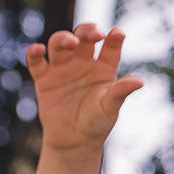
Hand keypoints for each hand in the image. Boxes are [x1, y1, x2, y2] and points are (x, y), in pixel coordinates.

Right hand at [26, 23, 142, 152]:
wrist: (74, 142)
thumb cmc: (97, 123)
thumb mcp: (110, 107)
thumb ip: (120, 92)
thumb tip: (139, 82)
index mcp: (104, 68)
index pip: (110, 48)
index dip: (115, 38)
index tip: (118, 33)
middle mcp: (83, 63)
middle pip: (84, 38)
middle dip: (88, 31)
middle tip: (94, 35)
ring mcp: (63, 69)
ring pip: (60, 44)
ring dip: (63, 39)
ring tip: (70, 43)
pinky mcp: (45, 79)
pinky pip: (37, 62)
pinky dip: (34, 53)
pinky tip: (38, 49)